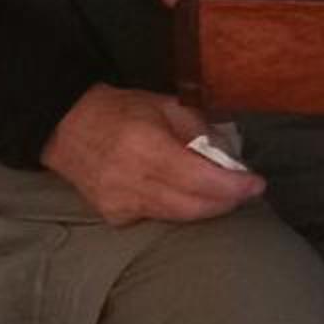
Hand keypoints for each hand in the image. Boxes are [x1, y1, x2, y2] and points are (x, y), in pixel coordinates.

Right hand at [40, 85, 265, 223]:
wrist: (66, 127)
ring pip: (178, 217)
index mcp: (146, 147)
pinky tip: (190, 195)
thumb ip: (200, 131)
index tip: (257, 184)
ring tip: (226, 193)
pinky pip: (158, 218)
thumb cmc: (121, 110)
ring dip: (208, 207)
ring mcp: (119, 203)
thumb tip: (230, 158)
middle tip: (247, 191)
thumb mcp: (166, 105)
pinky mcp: (114, 216)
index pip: (199, 178)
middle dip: (227, 201)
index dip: (232, 186)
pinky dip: (180, 209)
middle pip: (192, 206)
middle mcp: (131, 181)